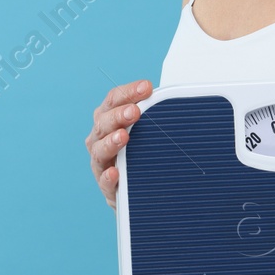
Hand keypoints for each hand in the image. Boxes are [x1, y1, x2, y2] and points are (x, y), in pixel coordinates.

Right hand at [87, 79, 151, 209]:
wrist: (137, 187)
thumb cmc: (141, 150)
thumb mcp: (146, 129)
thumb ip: (152, 114)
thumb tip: (174, 100)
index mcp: (108, 118)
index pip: (113, 99)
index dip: (128, 92)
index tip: (146, 87)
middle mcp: (100, 137)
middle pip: (103, 122)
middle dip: (118, 115)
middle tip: (135, 112)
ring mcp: (100, 161)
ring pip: (99, 150)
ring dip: (111, 142)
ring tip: (123, 136)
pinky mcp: (105, 184)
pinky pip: (104, 181)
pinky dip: (108, 176)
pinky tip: (115, 172)